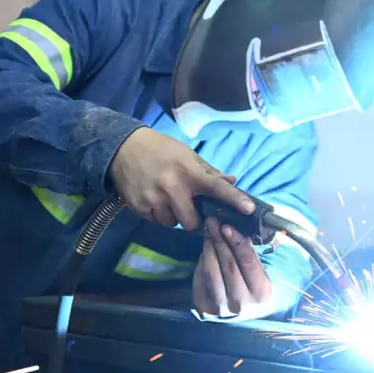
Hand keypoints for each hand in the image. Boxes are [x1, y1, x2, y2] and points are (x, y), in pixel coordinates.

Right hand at [110, 127, 254, 230]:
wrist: (123, 148)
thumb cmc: (162, 150)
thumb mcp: (187, 155)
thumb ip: (209, 172)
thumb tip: (232, 182)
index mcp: (189, 172)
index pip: (217, 188)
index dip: (234, 199)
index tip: (249, 210)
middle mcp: (172, 187)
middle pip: (192, 222)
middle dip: (193, 219)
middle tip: (189, 207)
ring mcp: (153, 198)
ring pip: (172, 224)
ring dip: (174, 217)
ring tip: (168, 200)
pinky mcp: (138, 206)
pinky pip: (155, 221)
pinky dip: (158, 215)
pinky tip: (154, 199)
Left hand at [193, 218, 274, 319]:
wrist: (243, 314)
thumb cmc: (254, 287)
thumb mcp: (259, 272)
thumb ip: (248, 253)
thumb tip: (236, 230)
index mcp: (261, 292)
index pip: (247, 261)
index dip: (236, 242)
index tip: (226, 226)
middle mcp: (242, 302)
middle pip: (229, 265)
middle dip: (220, 241)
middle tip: (212, 223)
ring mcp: (222, 307)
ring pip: (212, 272)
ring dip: (209, 249)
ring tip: (208, 233)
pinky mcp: (206, 308)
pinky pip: (202, 279)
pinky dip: (202, 261)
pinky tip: (205, 249)